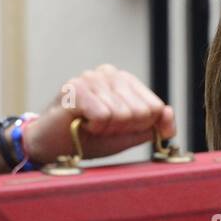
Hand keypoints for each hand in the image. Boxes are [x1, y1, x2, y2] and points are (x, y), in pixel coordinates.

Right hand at [23, 64, 175, 164]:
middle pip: (141, 112)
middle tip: (101, 128)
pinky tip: (81, 122)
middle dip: (122, 129)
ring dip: (106, 129)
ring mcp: (91, 78)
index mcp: (125, 81)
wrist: (52, 146)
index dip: (140, 127)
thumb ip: (153, 126)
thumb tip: (168, 114)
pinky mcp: (75, 88)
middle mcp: (109, 73)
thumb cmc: (89, 138)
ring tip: (89, 125)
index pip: (156, 107)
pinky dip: (94, 127)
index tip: (119, 128)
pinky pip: (103, 115)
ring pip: (122, 114)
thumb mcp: (128, 135)